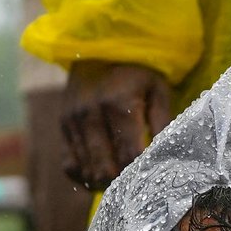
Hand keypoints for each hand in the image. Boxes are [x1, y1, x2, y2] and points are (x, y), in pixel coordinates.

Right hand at [61, 60, 173, 188]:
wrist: (99, 48)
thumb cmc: (136, 72)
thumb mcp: (157, 90)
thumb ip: (163, 124)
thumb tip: (167, 158)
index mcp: (118, 104)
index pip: (130, 156)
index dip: (143, 172)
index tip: (154, 175)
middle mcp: (90, 115)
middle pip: (106, 170)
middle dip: (123, 183)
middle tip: (138, 181)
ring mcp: (72, 122)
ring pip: (88, 173)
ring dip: (106, 183)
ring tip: (123, 179)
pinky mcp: (63, 128)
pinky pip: (70, 167)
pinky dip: (85, 178)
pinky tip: (101, 175)